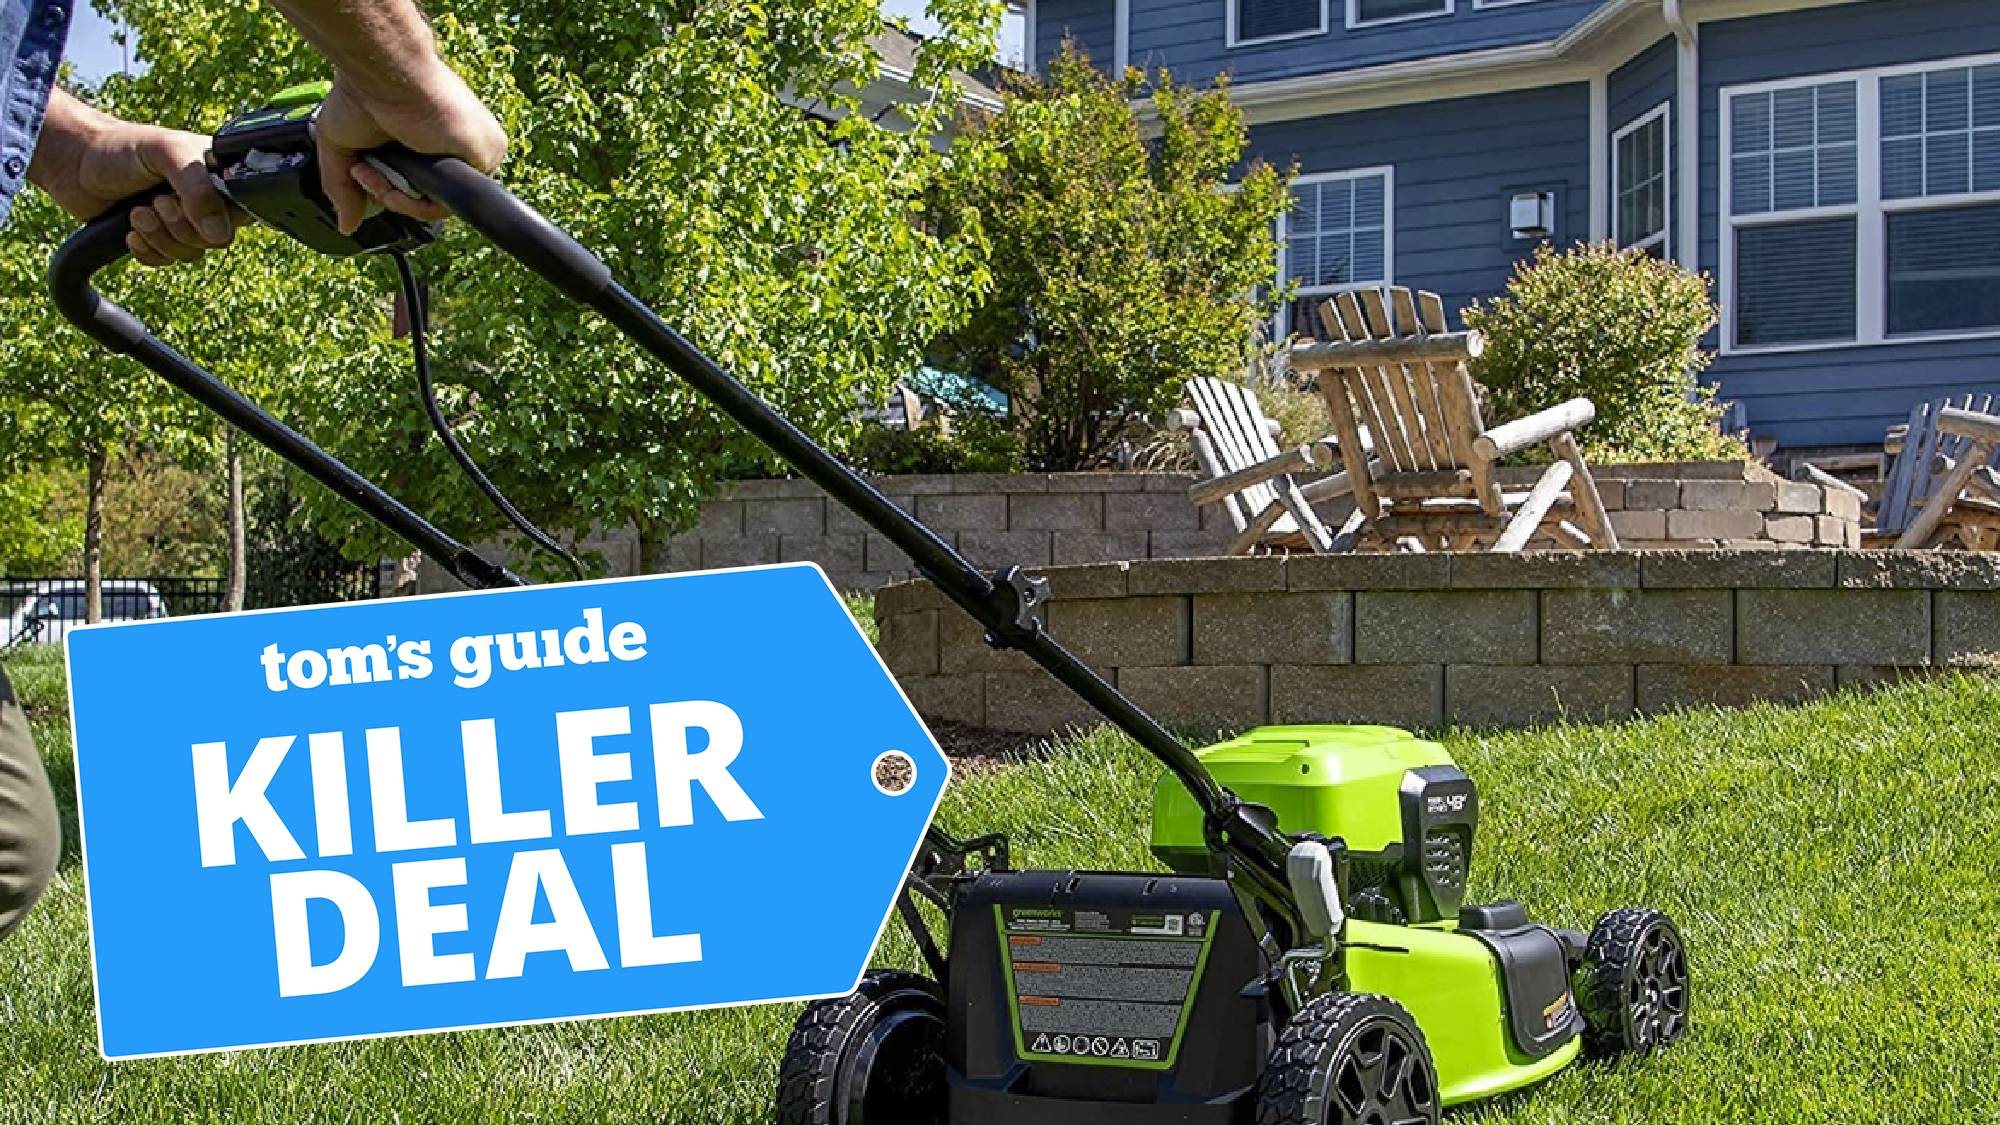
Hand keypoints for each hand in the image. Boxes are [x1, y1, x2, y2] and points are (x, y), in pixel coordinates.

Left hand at [29, 93, 248, 266]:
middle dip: (180, 226)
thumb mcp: (166, 154)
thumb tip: (219, 234)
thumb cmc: (119, 147)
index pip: (245, 210)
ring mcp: (181, 220)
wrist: (71, 162)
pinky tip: (129, 231)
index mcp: (218, 174)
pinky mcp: (157, 238)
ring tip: (136, 212)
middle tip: (155, 202)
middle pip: (218, 239)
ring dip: (159, 237)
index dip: (221, 216)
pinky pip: (166, 262)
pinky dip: (146, 251)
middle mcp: (205, 199)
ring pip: (191, 253)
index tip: (187, 202)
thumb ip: (198, 189)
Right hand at [314, 59, 505, 234]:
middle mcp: (455, 149)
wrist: (383, 72)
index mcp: (431, 143)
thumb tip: (346, 224)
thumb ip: (343, 189)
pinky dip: (417, 200)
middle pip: (426, 201)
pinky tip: (396, 176)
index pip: (418, 189)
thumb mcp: (343, 147)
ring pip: (437, 205)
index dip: (387, 191)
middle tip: (364, 172)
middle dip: (388, 195)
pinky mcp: (487, 155)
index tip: (361, 173)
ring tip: (372, 171)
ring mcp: (473, 153)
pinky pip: (449, 201)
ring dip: (396, 197)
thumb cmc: (362, 95)